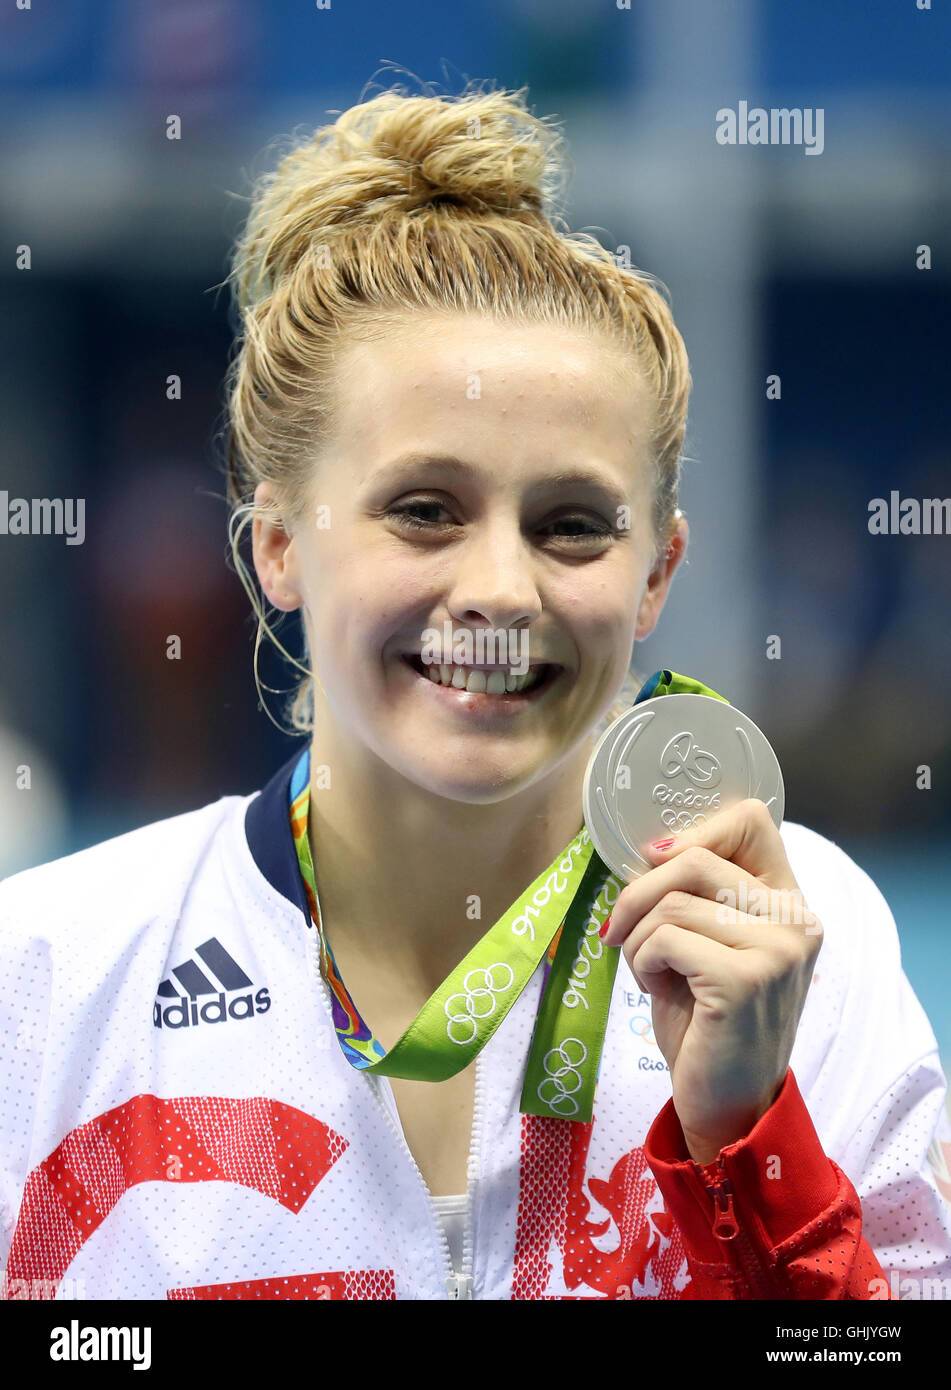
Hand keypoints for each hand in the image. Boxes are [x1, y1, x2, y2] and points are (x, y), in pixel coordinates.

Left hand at [600, 799, 822, 1164]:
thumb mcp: (705, 943)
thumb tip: (649, 850)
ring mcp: (778, 948)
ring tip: (648, 970)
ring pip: (673, 900)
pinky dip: (643, 961)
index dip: (693, 832)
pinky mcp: (747, 979)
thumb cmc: (707, 1021)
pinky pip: (666, 938)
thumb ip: (696, 894)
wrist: (727, 1105)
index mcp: (790, 900)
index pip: (751, 820)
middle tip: (620, 931)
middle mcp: (796, 918)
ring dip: (639, 936)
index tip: (655, 863)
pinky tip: (655, 988)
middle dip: (638, 893)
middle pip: (695, 858)